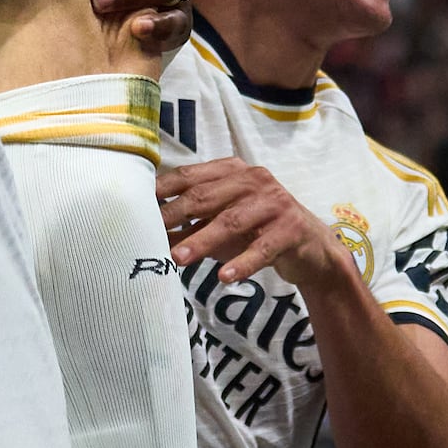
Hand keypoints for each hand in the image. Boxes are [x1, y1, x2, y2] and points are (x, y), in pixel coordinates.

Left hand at [161, 155, 346, 292]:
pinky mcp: (291, 229)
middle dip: (175, 215)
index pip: (190, 176)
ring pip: (231, 221)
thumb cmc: (257, 232)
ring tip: (177, 258)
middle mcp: (254, 180)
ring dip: (201, 241)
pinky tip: (226, 277)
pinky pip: (262, 248)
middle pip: (206, 197)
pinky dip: (243, 263)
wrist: (311, 249)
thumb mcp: (221, 228)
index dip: (163, 190)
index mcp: (233, 171)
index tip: (137, 205)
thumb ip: (189, 226)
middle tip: (148, 233)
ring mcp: (274, 203)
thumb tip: (149, 234)